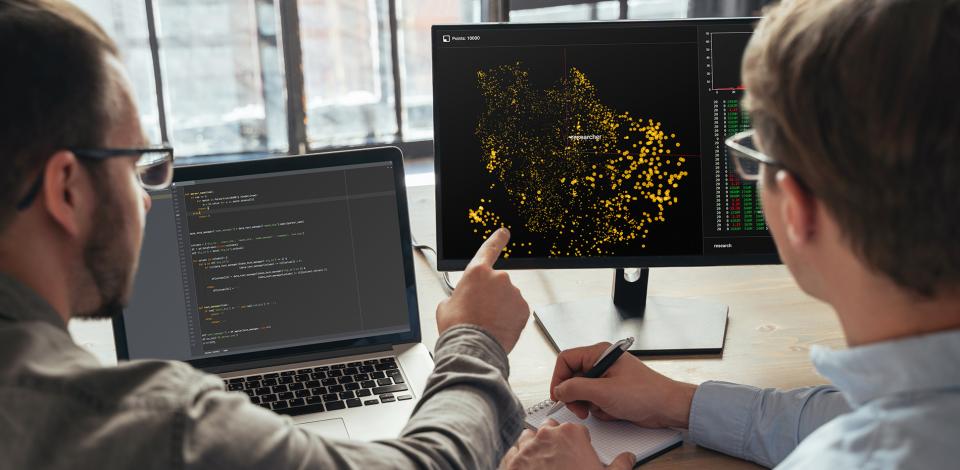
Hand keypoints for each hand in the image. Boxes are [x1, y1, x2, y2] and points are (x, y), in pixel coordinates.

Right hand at [436, 228, 529, 352]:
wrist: (473, 348)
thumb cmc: (458, 327)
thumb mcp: (446, 305)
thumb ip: (459, 294)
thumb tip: (463, 299)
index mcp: (477, 272)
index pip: (489, 249)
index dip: (497, 239)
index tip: (504, 233)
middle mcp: (498, 278)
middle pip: (496, 282)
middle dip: (491, 295)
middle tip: (479, 312)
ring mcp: (513, 293)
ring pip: (507, 297)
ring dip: (500, 307)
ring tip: (487, 323)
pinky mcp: (523, 308)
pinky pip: (516, 310)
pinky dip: (509, 317)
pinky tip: (498, 326)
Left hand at [499, 419, 634, 469]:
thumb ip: (621, 465)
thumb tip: (628, 458)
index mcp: (571, 435)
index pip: (574, 429)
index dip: (578, 441)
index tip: (579, 452)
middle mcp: (547, 436)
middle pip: (549, 428)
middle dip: (554, 439)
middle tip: (561, 458)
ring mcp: (527, 448)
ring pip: (528, 438)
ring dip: (534, 447)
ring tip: (543, 463)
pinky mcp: (511, 463)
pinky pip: (512, 453)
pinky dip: (518, 460)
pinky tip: (527, 469)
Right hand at [550, 342, 696, 427]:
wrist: (667, 407)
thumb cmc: (645, 393)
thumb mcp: (604, 391)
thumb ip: (576, 388)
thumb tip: (559, 390)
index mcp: (599, 353)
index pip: (566, 359)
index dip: (558, 378)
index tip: (558, 395)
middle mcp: (602, 362)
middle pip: (573, 377)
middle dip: (575, 396)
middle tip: (580, 409)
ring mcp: (607, 378)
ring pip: (583, 391)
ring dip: (589, 404)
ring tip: (603, 409)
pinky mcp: (612, 391)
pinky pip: (594, 400)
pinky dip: (600, 409)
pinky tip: (613, 411)